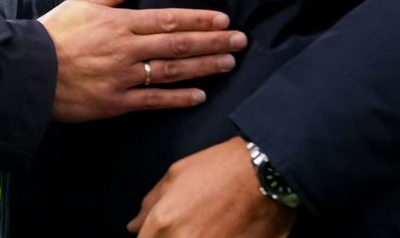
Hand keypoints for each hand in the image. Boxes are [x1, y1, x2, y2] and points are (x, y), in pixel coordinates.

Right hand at [37, 0, 246, 121]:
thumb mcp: (81, 4)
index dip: (198, 20)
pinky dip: (178, 98)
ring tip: (228, 62)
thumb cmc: (52, 33)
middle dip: (212, 41)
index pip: (168, 20)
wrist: (29, 70)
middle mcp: (127, 48)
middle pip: (177, 44)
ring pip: (172, 71)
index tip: (222, 19)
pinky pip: (153, 100)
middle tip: (240, 40)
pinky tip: (200, 95)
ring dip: (204, 67)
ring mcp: (123, 77)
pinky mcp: (116, 102)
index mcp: (119, 22)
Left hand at [127, 137, 295, 236]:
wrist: (266, 174)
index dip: (149, 237)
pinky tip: (219, 232)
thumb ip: (150, 205)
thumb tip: (133, 227)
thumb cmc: (219, 169)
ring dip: (190, 237)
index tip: (158, 232)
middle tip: (184, 225)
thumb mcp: (175, 176)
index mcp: (164, 223)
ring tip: (203, 226)